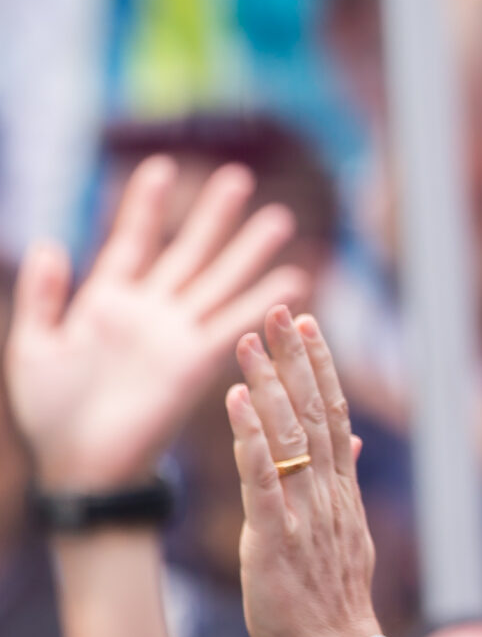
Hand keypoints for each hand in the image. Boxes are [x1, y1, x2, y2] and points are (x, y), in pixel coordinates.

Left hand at [5, 159, 304, 490]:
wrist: (81, 469)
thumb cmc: (50, 416)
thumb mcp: (32, 349)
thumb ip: (42, 296)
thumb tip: (51, 243)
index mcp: (106, 304)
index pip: (132, 241)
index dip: (146, 205)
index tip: (161, 167)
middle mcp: (149, 313)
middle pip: (188, 252)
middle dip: (214, 216)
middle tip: (240, 179)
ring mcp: (177, 336)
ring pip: (219, 280)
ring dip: (248, 252)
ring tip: (279, 219)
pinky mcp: (197, 362)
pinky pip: (235, 323)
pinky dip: (262, 302)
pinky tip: (293, 280)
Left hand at [228, 309, 380, 636]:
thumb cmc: (331, 602)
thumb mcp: (344, 534)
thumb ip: (341, 483)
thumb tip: (345, 440)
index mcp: (340, 490)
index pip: (333, 414)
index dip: (319, 367)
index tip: (304, 324)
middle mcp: (328, 493)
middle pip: (314, 413)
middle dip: (295, 359)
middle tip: (279, 309)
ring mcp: (305, 514)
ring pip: (290, 437)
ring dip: (269, 384)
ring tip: (248, 341)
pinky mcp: (277, 540)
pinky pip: (264, 481)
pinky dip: (250, 440)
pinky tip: (236, 403)